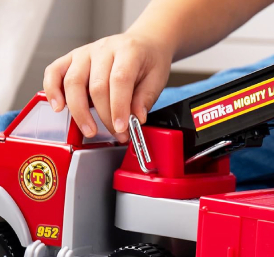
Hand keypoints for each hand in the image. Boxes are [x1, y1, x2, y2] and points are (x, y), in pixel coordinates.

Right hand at [43, 32, 172, 141]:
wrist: (142, 43)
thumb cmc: (148, 61)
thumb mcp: (157, 78)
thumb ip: (146, 98)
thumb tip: (136, 118)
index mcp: (128, 51)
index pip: (119, 80)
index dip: (119, 107)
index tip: (122, 127)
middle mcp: (103, 49)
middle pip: (96, 85)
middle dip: (104, 116)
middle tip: (116, 134)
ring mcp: (84, 53)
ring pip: (73, 82)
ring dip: (79, 111)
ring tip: (90, 130)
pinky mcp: (71, 58)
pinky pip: (54, 72)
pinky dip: (52, 90)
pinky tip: (58, 107)